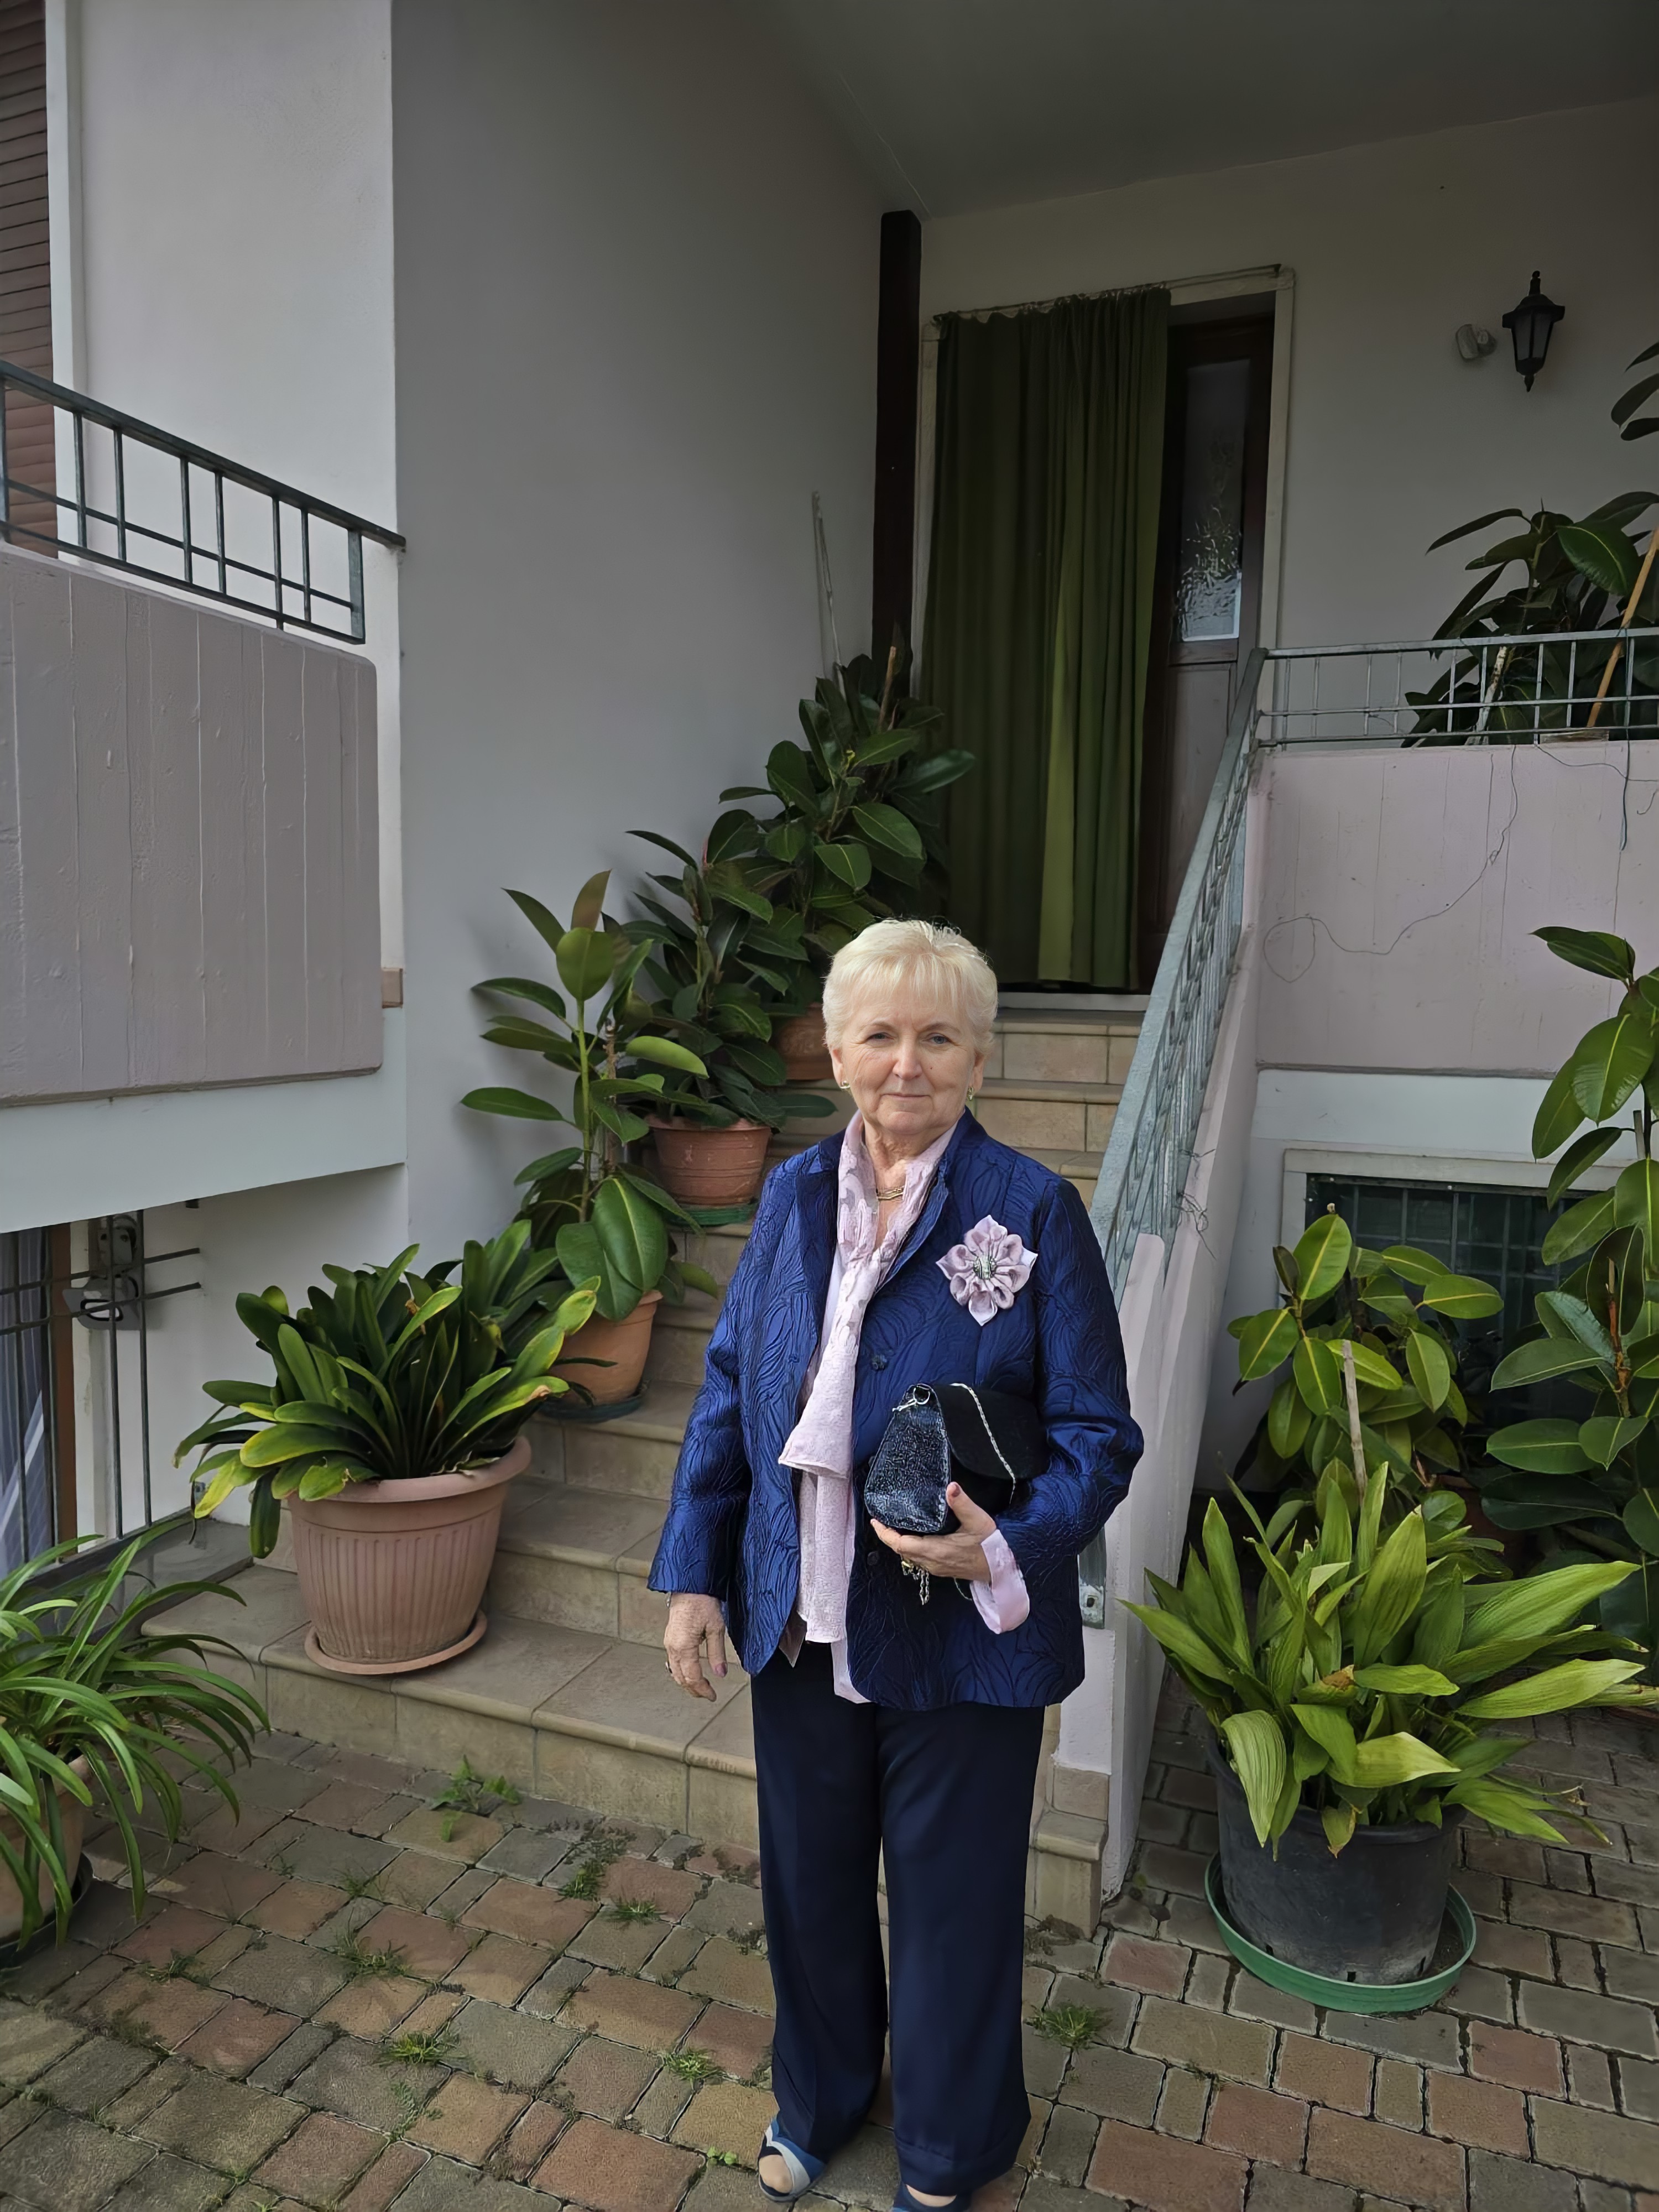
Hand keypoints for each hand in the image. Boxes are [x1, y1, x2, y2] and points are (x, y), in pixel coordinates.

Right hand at [664, 1593, 727, 1699]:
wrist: (689, 1585)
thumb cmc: (702, 1601)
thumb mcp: (716, 1628)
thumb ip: (717, 1653)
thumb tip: (720, 1673)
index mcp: (684, 1646)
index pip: (692, 1677)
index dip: (702, 1690)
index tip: (712, 1696)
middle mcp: (673, 1647)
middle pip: (681, 1678)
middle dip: (694, 1690)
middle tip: (707, 1695)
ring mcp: (669, 1642)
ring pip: (674, 1671)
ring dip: (686, 1682)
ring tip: (699, 1687)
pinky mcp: (669, 1638)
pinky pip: (672, 1662)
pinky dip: (680, 1672)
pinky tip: (687, 1672)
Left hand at [871, 1482, 996, 1583]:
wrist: (1003, 1567)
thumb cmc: (992, 1544)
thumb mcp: (978, 1519)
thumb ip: (962, 1502)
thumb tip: (950, 1486)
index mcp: (936, 1550)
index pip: (901, 1544)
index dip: (885, 1534)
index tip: (876, 1521)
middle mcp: (932, 1562)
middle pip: (901, 1551)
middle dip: (889, 1536)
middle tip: (881, 1520)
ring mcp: (936, 1568)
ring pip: (909, 1556)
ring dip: (899, 1543)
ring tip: (893, 1526)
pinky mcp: (942, 1569)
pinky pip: (918, 1559)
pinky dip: (910, 1548)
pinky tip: (912, 1537)